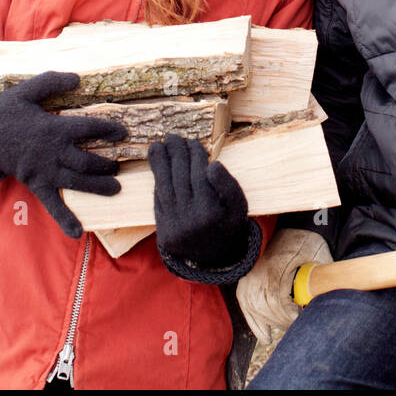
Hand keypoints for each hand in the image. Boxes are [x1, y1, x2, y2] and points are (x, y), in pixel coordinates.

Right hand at [0, 71, 126, 238]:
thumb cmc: (5, 110)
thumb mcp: (27, 90)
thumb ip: (53, 82)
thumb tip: (78, 78)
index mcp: (53, 128)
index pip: (88, 129)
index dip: (108, 131)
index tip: (124, 133)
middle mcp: (52, 152)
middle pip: (87, 161)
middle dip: (107, 164)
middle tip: (119, 164)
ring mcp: (44, 170)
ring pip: (77, 182)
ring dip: (98, 187)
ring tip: (116, 188)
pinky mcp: (35, 183)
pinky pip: (52, 203)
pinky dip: (65, 218)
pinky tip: (78, 232)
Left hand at [148, 134, 251, 269]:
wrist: (215, 258)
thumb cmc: (229, 224)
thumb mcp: (239, 206)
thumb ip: (229, 185)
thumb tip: (212, 164)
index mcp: (210, 213)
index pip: (199, 175)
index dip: (195, 155)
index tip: (193, 142)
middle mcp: (190, 220)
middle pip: (180, 178)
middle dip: (176, 154)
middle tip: (173, 137)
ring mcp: (174, 225)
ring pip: (164, 187)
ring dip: (159, 164)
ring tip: (157, 146)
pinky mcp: (163, 230)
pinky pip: (158, 200)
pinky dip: (157, 181)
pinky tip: (157, 167)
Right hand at [236, 228, 331, 342]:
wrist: (289, 224)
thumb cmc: (306, 239)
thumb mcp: (318, 253)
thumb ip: (324, 273)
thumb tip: (335, 294)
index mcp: (274, 268)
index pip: (277, 301)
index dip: (288, 316)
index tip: (300, 320)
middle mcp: (257, 274)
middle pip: (267, 308)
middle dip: (282, 321)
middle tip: (297, 326)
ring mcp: (249, 278)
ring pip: (256, 310)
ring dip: (271, 323)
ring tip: (285, 329)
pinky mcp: (245, 282)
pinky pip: (247, 307)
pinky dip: (255, 323)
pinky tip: (266, 337)